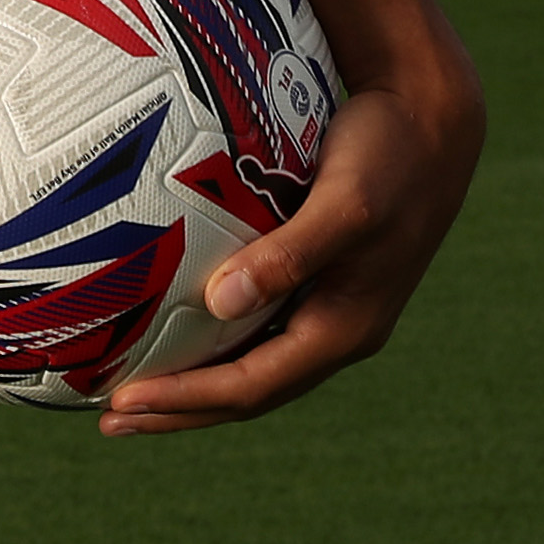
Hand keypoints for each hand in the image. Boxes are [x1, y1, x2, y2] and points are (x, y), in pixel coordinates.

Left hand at [97, 66, 481, 438]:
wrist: (434, 123)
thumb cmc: (387, 155)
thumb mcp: (344, 205)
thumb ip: (288, 255)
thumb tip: (219, 304)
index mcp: (346, 328)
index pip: (252, 386)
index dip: (186, 399)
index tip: (122, 403)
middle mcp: (339, 331)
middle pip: (249, 392)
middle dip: (180, 410)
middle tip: (109, 420)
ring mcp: (332, 310)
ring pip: (253, 366)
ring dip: (194, 385)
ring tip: (131, 393)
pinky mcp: (322, 281)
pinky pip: (259, 330)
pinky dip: (214, 343)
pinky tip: (176, 329)